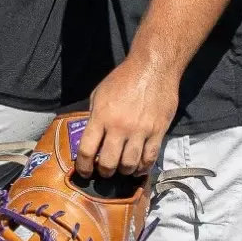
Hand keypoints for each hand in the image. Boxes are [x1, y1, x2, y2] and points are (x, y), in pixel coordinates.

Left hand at [75, 56, 177, 177]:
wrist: (153, 68)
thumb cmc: (123, 78)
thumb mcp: (100, 93)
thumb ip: (94, 116)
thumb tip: (91, 138)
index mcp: (101, 116)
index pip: (87, 150)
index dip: (83, 167)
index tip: (85, 172)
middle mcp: (119, 127)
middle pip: (109, 163)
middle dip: (104, 172)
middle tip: (105, 171)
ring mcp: (140, 130)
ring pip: (129, 164)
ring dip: (124, 171)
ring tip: (122, 169)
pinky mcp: (158, 131)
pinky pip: (150, 158)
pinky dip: (143, 168)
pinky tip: (138, 168)